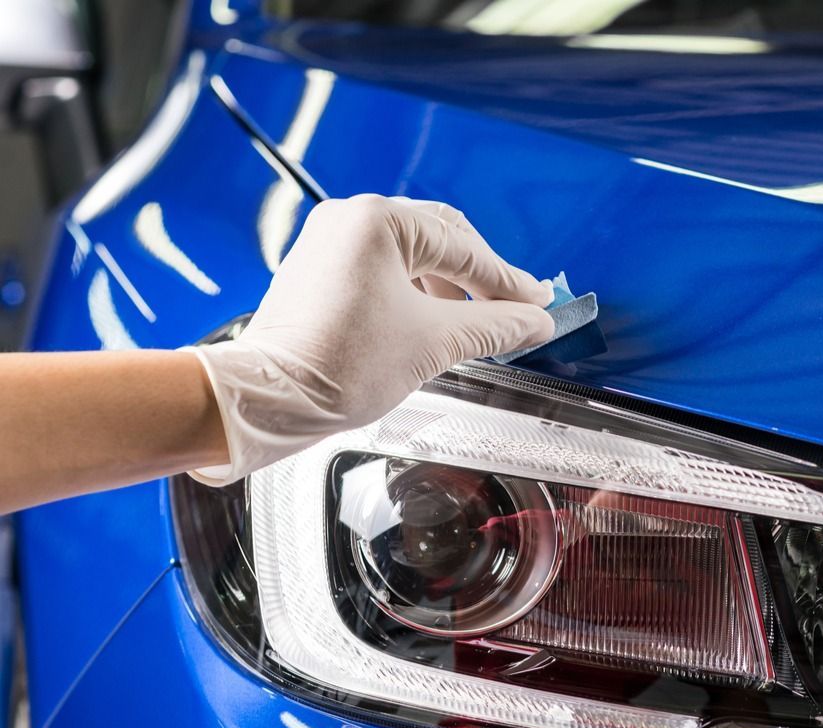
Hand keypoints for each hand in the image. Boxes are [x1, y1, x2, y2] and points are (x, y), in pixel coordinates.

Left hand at [188, 194, 553, 483]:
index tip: (538, 304)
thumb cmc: (338, 366)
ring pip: (413, 254)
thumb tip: (536, 321)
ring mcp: (330, 241)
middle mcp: (350, 219)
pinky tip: (432, 322)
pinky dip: (416, 291)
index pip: (465, 249)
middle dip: (480, 279)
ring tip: (471, 324)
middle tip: (515, 311)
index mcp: (377, 221)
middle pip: (442, 239)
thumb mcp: (435, 344)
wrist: (269, 399)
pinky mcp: (319, 268)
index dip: (509, 283)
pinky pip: (384, 267)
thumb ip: (496, 326)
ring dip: (448, 286)